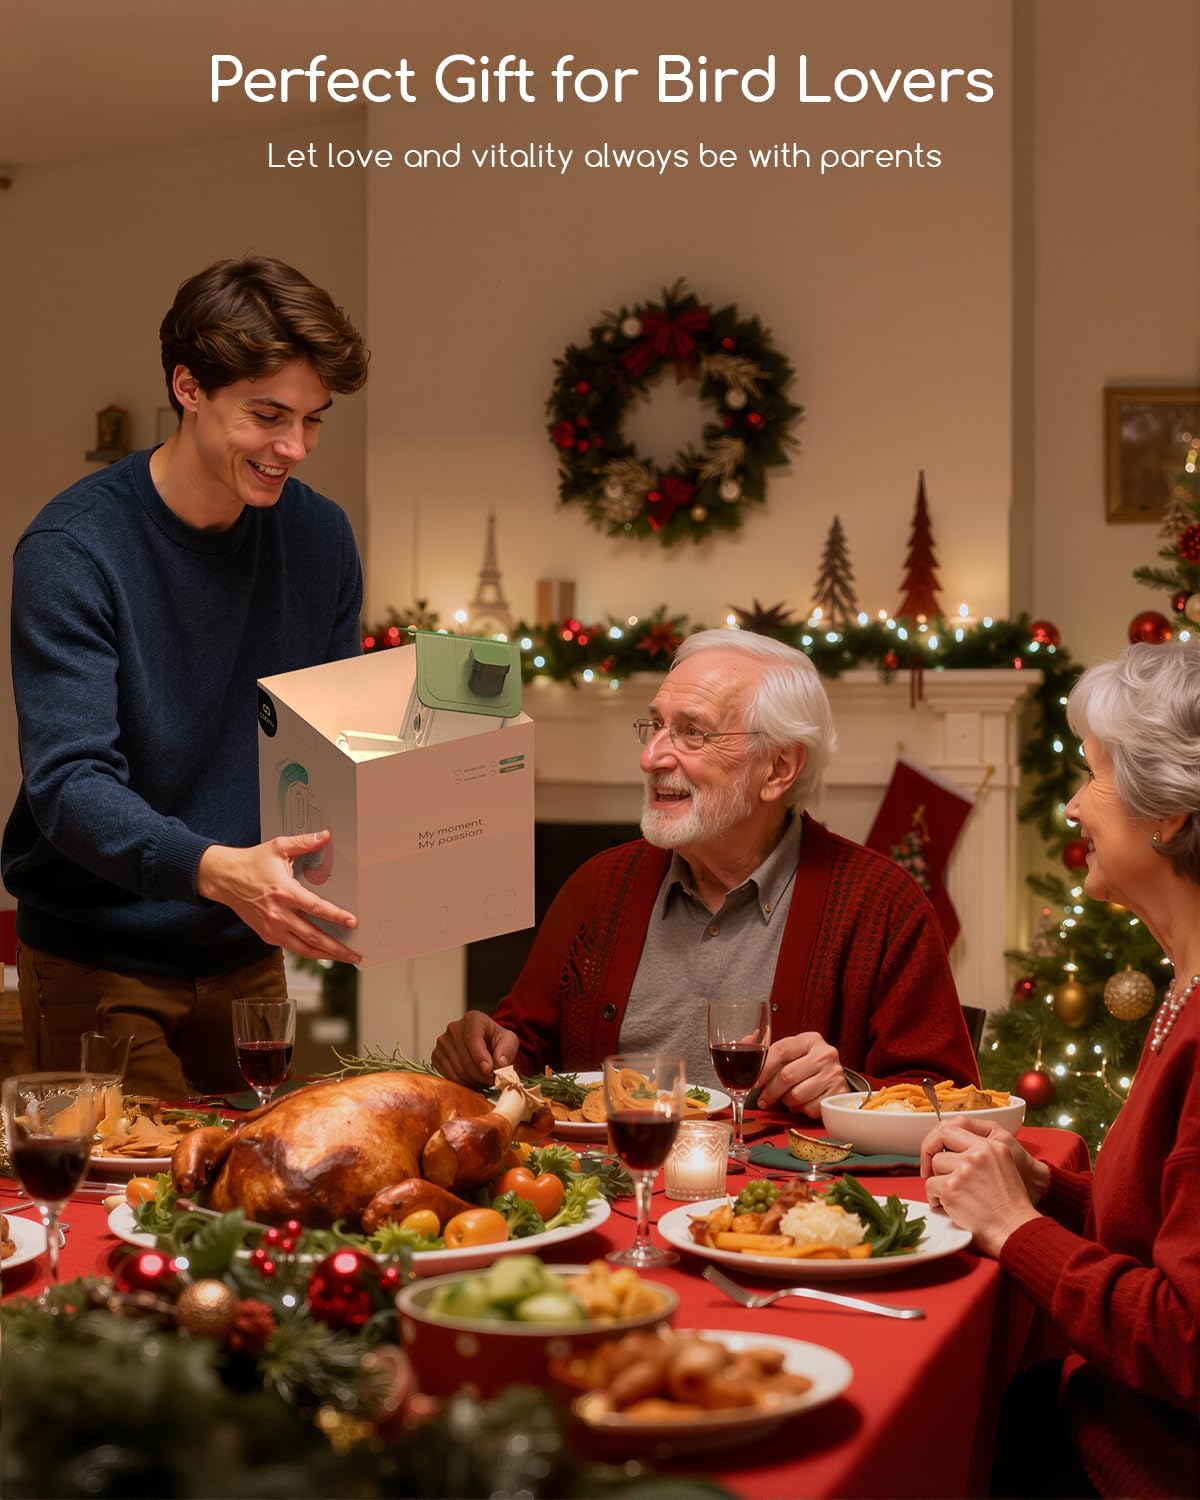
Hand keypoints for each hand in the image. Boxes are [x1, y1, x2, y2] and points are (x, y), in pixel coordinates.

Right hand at [197, 832, 361, 962]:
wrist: (224, 878)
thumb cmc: (252, 862)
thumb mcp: (278, 847)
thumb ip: (304, 842)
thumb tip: (325, 836)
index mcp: (284, 891)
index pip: (315, 908)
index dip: (336, 916)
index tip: (353, 922)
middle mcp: (278, 914)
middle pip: (312, 936)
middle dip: (336, 948)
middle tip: (356, 953)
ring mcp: (271, 927)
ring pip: (303, 948)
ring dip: (326, 955)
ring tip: (345, 957)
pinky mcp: (266, 934)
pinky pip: (292, 947)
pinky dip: (309, 952)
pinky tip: (323, 952)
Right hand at [431, 1010, 519, 1086]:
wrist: (484, 1044)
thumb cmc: (496, 1041)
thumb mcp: (509, 1041)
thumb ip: (507, 1049)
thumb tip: (499, 1063)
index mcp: (473, 1019)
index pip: (472, 1039)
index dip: (480, 1057)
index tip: (489, 1070)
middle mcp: (454, 1028)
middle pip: (464, 1059)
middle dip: (480, 1074)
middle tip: (492, 1080)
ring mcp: (442, 1042)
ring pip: (457, 1070)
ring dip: (473, 1081)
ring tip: (484, 1080)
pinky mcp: (436, 1056)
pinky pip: (448, 1076)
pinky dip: (462, 1083)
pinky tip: (472, 1080)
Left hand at [755, 1032, 844, 1116]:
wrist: (834, 1080)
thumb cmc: (806, 1066)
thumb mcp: (791, 1054)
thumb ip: (767, 1050)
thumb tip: (745, 1041)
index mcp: (810, 1039)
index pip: (780, 1050)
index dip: (763, 1068)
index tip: (753, 1082)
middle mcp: (825, 1054)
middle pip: (787, 1076)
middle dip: (771, 1091)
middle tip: (764, 1100)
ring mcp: (834, 1074)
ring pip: (796, 1095)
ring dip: (787, 1101)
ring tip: (789, 1098)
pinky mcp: (838, 1094)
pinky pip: (810, 1109)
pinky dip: (802, 1110)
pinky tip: (803, 1103)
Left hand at [921, 1119, 1046, 1254]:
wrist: (1014, 1228)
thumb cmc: (1009, 1203)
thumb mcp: (1002, 1165)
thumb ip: (979, 1152)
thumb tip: (949, 1148)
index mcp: (991, 1145)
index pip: (952, 1128)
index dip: (939, 1138)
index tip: (936, 1150)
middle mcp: (978, 1154)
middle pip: (940, 1141)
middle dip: (930, 1154)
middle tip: (929, 1170)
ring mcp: (964, 1170)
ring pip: (935, 1166)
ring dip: (938, 1181)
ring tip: (949, 1195)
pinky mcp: (952, 1188)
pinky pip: (930, 1186)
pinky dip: (934, 1198)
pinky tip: (945, 1205)